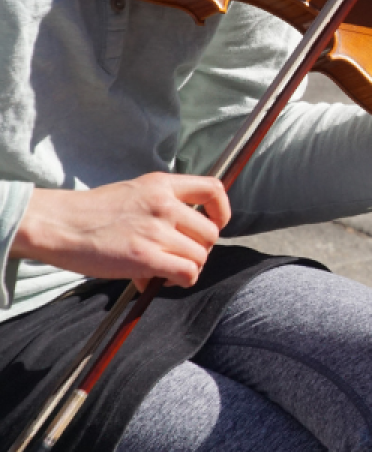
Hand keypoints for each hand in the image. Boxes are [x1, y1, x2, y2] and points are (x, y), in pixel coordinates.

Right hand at [11, 173, 230, 288]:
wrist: (57, 223)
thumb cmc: (90, 213)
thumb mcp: (132, 193)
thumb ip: (161, 208)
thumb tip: (182, 237)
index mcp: (161, 184)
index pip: (213, 189)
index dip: (222, 210)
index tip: (215, 223)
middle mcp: (164, 204)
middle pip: (210, 232)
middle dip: (201, 249)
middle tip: (180, 256)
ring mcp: (156, 230)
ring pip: (200, 256)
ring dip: (189, 267)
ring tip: (167, 270)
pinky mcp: (146, 257)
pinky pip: (187, 273)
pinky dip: (182, 280)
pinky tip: (163, 280)